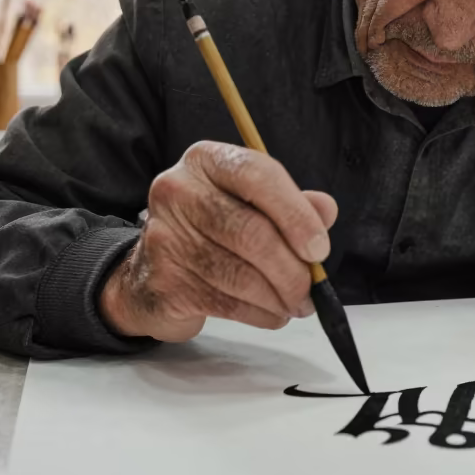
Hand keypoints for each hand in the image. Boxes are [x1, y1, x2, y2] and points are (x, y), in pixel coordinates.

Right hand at [99, 141, 337, 341]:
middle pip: (251, 232)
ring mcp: (165, 237)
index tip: (319, 249)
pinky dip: (261, 314)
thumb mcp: (252, 204)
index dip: (296, 214)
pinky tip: (272, 313)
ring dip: (280, 297)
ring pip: (241, 275)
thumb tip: (326, 210)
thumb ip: (292, 205)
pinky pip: (227, 304)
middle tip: (313, 289)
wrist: (149, 273)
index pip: (257, 175)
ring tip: (297, 304)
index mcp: (206, 160)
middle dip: (292, 269)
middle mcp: (178, 191)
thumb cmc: (212, 231)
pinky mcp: (163, 282)